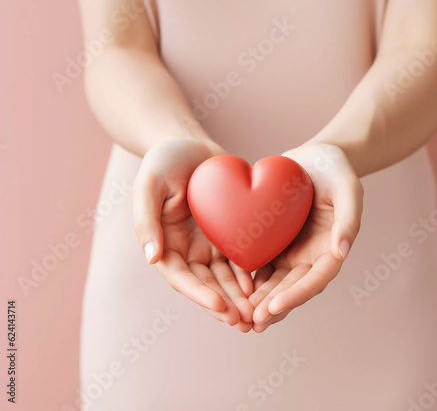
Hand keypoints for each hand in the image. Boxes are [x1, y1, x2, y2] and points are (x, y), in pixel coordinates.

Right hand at [133, 137, 253, 331]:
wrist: (188, 143)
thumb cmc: (164, 160)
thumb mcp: (148, 184)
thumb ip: (145, 219)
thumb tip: (152, 258)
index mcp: (165, 244)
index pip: (182, 278)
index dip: (200, 295)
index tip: (222, 307)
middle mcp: (187, 249)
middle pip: (206, 284)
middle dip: (226, 304)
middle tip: (247, 321)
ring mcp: (208, 243)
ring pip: (225, 277)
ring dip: (239, 297)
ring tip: (259, 313)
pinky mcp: (227, 233)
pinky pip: (239, 258)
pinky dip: (248, 274)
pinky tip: (263, 285)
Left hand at [249, 143, 363, 332]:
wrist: (316, 157)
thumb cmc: (336, 170)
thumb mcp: (349, 188)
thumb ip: (349, 219)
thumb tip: (341, 252)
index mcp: (331, 248)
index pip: (316, 279)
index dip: (297, 295)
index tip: (275, 307)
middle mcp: (311, 254)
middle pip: (292, 286)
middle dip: (272, 305)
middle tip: (252, 322)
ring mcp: (291, 248)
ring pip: (273, 280)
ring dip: (258, 299)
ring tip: (240, 315)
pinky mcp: (273, 239)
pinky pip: (260, 260)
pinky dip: (248, 276)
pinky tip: (232, 287)